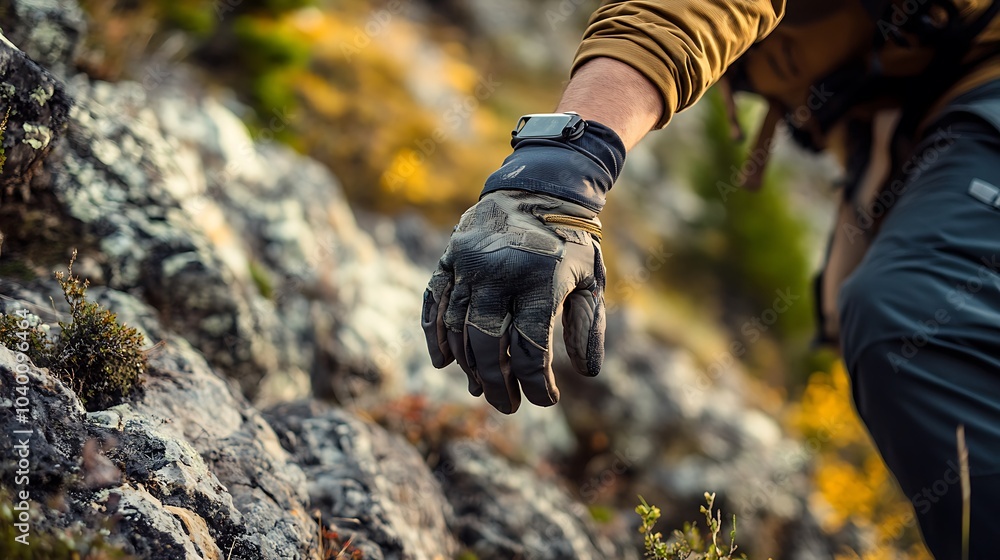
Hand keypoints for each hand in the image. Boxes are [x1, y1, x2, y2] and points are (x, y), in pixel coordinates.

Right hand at [421, 190, 606, 413]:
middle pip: (487, 345)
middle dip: (498, 384)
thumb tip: (588, 374)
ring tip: (483, 389)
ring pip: (459, 328)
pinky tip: (443, 361)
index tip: (545, 401)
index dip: (535, 384)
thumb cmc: (571, 241)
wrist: (539, 186)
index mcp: (540, 281)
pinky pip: (435, 300)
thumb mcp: (591, 280)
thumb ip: (588, 325)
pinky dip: (434, 333)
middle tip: (508, 406)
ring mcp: (470, 264)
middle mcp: (500, 272)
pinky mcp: (451, 256)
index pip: (530, 349)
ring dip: (468, 366)